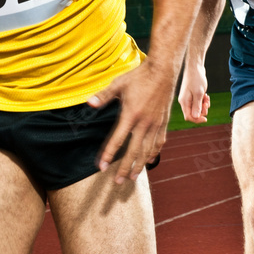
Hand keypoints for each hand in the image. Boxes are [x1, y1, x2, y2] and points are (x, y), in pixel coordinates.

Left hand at [88, 61, 173, 183]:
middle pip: (134, 151)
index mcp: (131, 115)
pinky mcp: (163, 122)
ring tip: (132, 177)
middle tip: (118, 182)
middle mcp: (144, 123)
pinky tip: (150, 160)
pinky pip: (159, 142)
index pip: (118, 140)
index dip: (109, 154)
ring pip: (148, 150)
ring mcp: (156, 124)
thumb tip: (89, 104)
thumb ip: (104, 96)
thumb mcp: (118, 84)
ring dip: (140, 165)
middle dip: (125, 168)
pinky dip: (154, 153)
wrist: (163, 70)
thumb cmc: (139, 76)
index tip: (102, 167)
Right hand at [178, 62, 209, 123]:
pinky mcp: (192, 95)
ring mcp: (188, 98)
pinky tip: (206, 95)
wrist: (195, 67)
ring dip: (204, 105)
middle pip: (193, 113)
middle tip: (207, 104)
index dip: (197, 120)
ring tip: (207, 97)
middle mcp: (184, 101)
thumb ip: (197, 106)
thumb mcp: (198, 93)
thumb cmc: (196, 79)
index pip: (188, 117)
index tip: (206, 119)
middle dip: (202, 111)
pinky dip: (203, 101)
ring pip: (196, 108)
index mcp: (184, 102)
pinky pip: (198, 103)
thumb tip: (196, 117)